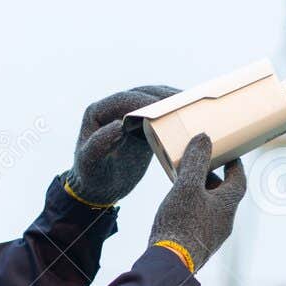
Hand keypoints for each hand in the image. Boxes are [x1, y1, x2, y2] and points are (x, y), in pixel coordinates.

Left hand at [61, 85, 179, 206]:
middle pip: (143, 94)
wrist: (99, 190)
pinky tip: (191, 113)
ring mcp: (130, 114)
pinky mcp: (143, 125)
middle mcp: (113, 108)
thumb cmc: (92, 178)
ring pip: (154, 99)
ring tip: (195, 102)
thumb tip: (118, 125)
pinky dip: (174, 111)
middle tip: (187, 102)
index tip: (163, 106)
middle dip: (164, 97)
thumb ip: (99, 144)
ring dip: (173, 100)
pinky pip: (160, 112)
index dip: (144, 100)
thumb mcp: (91, 163)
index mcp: (98, 112)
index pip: (124, 100)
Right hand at [146, 133, 246, 273]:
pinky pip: (202, 223)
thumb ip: (196, 162)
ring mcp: (213, 237)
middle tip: (201, 166)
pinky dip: (195, 210)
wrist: (170, 265)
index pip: (239, 180)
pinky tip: (178, 210)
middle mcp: (225, 222)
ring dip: (203, 196)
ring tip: (185, 185)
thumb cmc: (181, 223)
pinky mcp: (199, 248)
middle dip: (214, 179)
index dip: (235, 165)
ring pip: (212, 209)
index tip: (229, 154)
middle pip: (225, 195)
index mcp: (227, 205)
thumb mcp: (186, 186)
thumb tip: (205, 138)